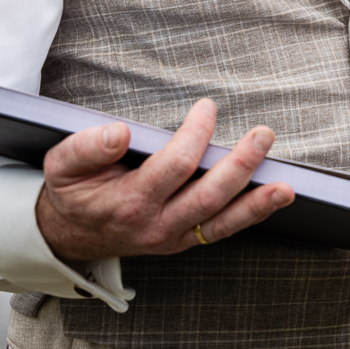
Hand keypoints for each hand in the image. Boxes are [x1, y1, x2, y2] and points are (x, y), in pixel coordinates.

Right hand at [35, 98, 293, 261]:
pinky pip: (222, 230)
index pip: (173, 166)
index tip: (207, 108)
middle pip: (206, 196)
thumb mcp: (63, 165)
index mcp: (128, 203)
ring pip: (221, 222)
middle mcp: (155, 225)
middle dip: (240, 165)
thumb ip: (87, 147)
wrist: (68, 235)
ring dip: (257, 202)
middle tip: (263, 135)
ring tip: (286, 185)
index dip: (195, 135)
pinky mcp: (184, 241)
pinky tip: (275, 198)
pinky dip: (251, 215)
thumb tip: (119, 132)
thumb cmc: (73, 192)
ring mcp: (172, 238)